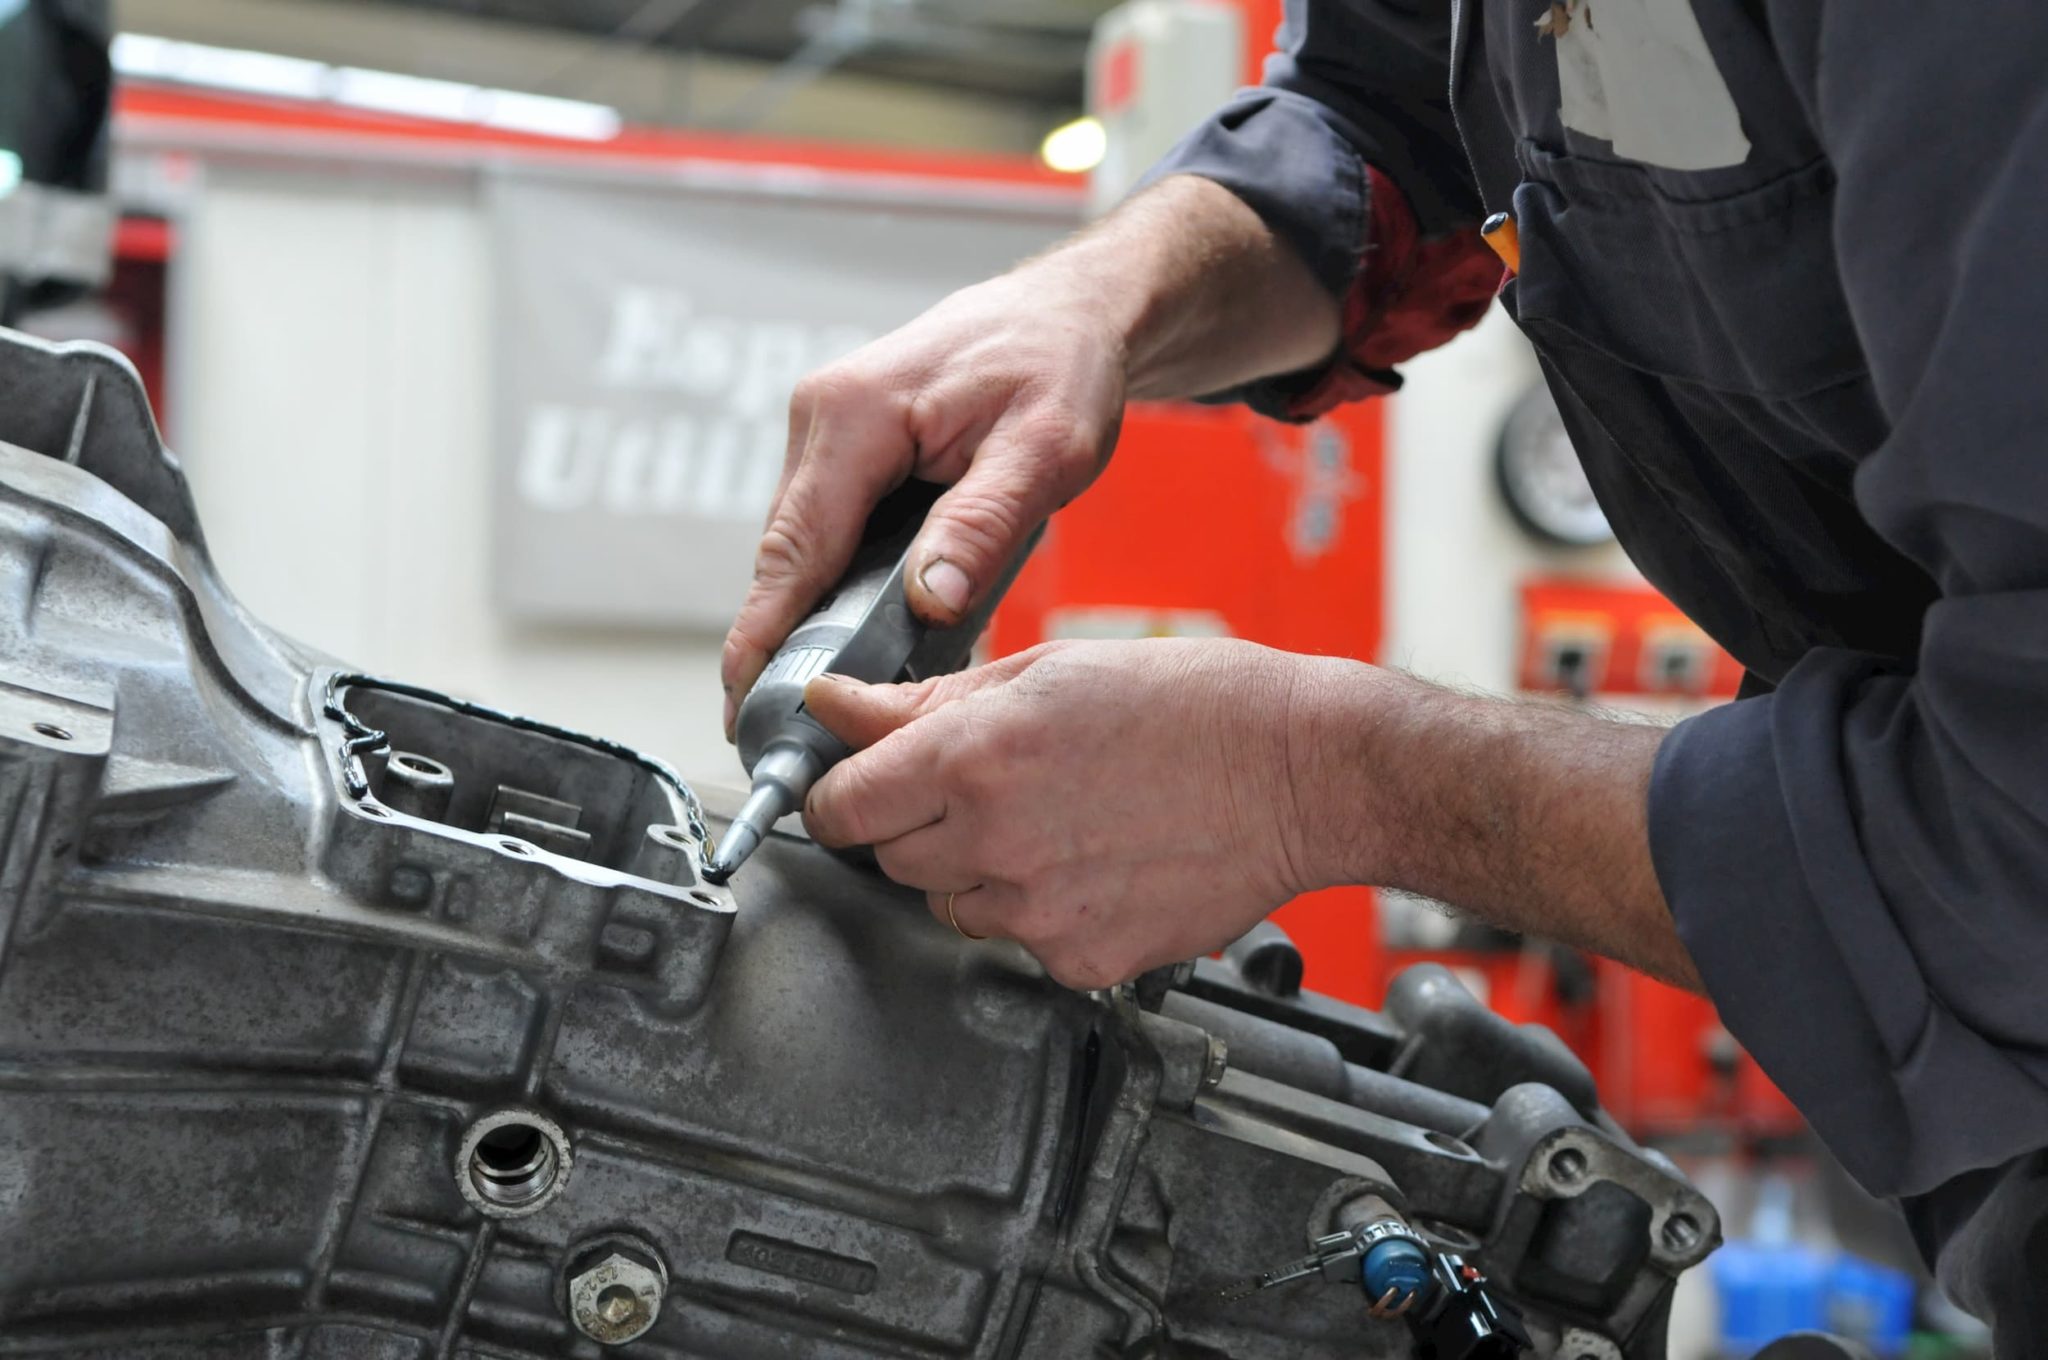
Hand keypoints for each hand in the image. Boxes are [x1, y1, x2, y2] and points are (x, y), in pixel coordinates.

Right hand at [719, 266, 1128, 739]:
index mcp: (854, 414)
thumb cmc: (1058, 365)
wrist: (1065, 314)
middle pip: (787, 556)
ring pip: (805, 550)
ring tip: (832, 699)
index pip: (793, 548)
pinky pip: (831, 534)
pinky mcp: (844, 451)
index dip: (764, 633)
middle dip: (785, 642)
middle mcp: (821, 418)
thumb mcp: (1045, 449)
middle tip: (790, 734)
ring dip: (818, 617)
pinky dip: (845, 586)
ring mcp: (826, 434)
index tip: (744, 701)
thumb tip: (929, 602)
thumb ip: (983, 525)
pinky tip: (868, 638)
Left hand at [798, 638, 1320, 989]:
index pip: (840, 806)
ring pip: (951, 905)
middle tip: (988, 788)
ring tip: (1057, 820)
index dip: (840, 796)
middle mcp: (995, 841)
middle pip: (890, 859)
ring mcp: (1038, 912)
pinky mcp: (1080, 960)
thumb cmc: (1194, 705)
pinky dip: (1040, 909)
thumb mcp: (1047, 672)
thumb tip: (837, 707)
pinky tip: (1095, 861)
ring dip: (977, 869)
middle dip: (917, 824)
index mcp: (976, 756)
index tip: (853, 791)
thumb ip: (926, 702)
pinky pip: (1018, 942)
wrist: (1302, 773)